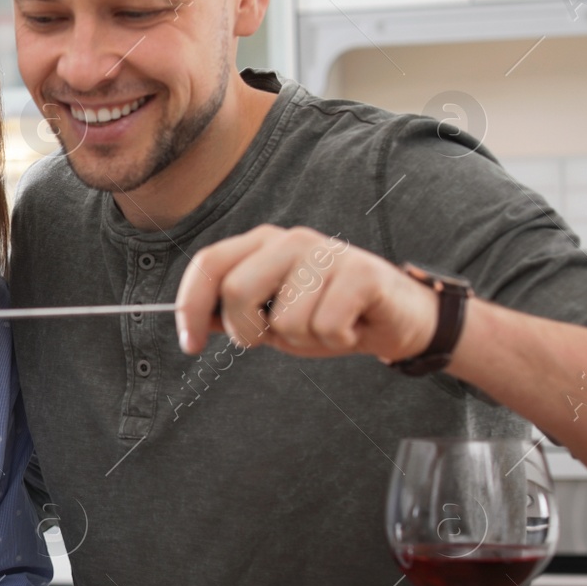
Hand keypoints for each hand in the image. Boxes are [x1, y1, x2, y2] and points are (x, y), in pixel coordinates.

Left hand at [175, 225, 439, 363]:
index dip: (191, 306)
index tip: (191, 345)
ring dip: (303, 340)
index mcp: (262, 245)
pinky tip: (351, 326)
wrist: (396, 319)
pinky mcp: (362, 272)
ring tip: (326, 327)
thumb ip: (234, 314)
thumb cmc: (329, 315)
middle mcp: (291, 240)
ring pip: (285, 319)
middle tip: (275, 337)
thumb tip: (193, 321)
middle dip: (249, 331)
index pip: (209, 264)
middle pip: (236, 291)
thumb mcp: (272, 317)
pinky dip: (336, 340)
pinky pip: (325, 326)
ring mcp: (327, 252)